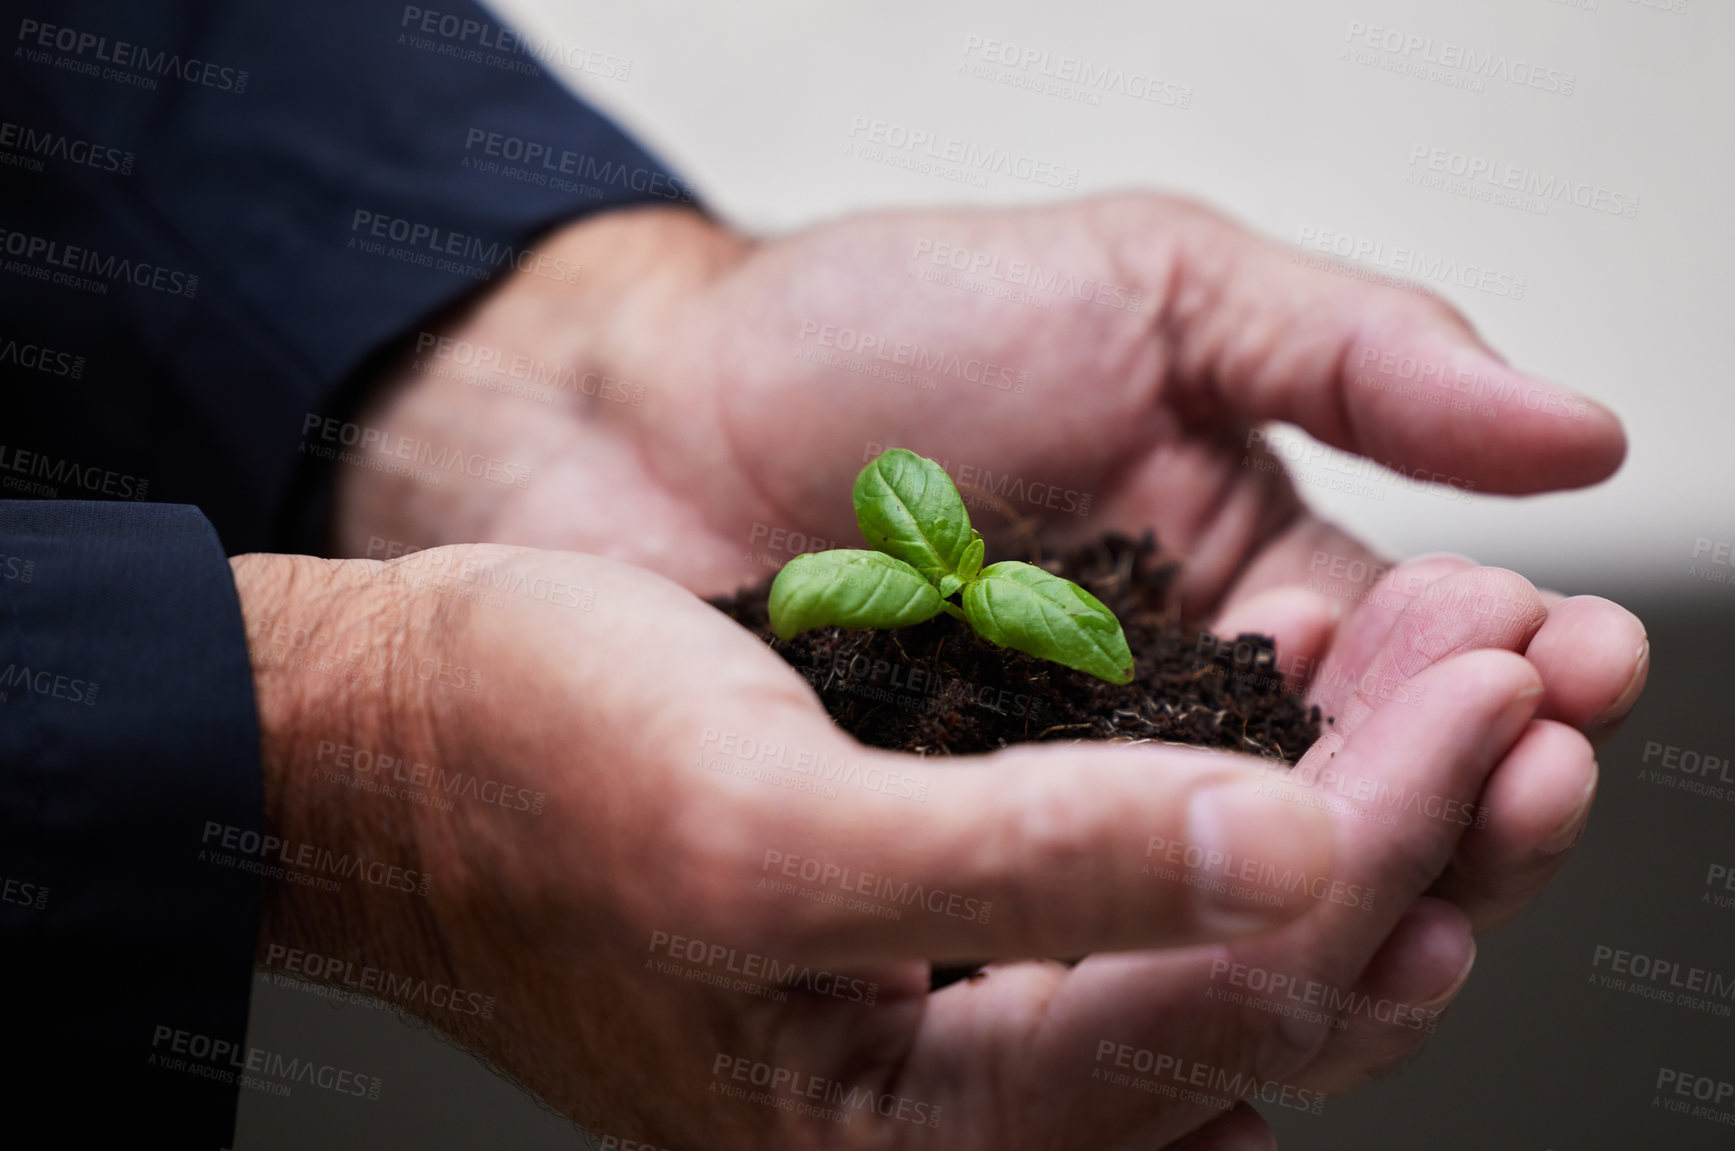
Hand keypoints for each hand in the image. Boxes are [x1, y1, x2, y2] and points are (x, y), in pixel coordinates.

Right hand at [229, 543, 1551, 1148]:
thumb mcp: (763, 836)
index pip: (1229, 997)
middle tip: (1549, 687)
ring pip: (1236, 928)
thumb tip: (1285, 864)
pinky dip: (1262, 784)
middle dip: (1426, 839)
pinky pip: (1158, 870)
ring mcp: (968, 999)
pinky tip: (1330, 709)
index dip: (1385, 842)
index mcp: (914, 1128)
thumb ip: (1025, 866)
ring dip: (1371, 806)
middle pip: (1271, 990)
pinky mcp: (959, 904)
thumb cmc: (532, 778)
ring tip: (1487, 686)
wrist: (402, 738)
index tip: (1495, 689)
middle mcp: (964, 1092)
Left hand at [332, 196, 1645, 933]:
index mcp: (1254, 593)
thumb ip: (1354, 355)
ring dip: (1352, 906)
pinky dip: (1167, 967)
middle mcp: (1177, 732)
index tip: (1558, 665)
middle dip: (1465, 799)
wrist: (636, 415)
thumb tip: (1582, 434)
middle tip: (1522, 774)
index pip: (1428, 670)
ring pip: (1244, 914)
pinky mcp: (956, 897)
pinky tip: (1228, 961)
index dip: (1508, 672)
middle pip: (1365, 815)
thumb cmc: (872, 333)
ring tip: (1422, 887)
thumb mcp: (1143, 290)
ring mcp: (1064, 828)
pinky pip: (1082, 962)